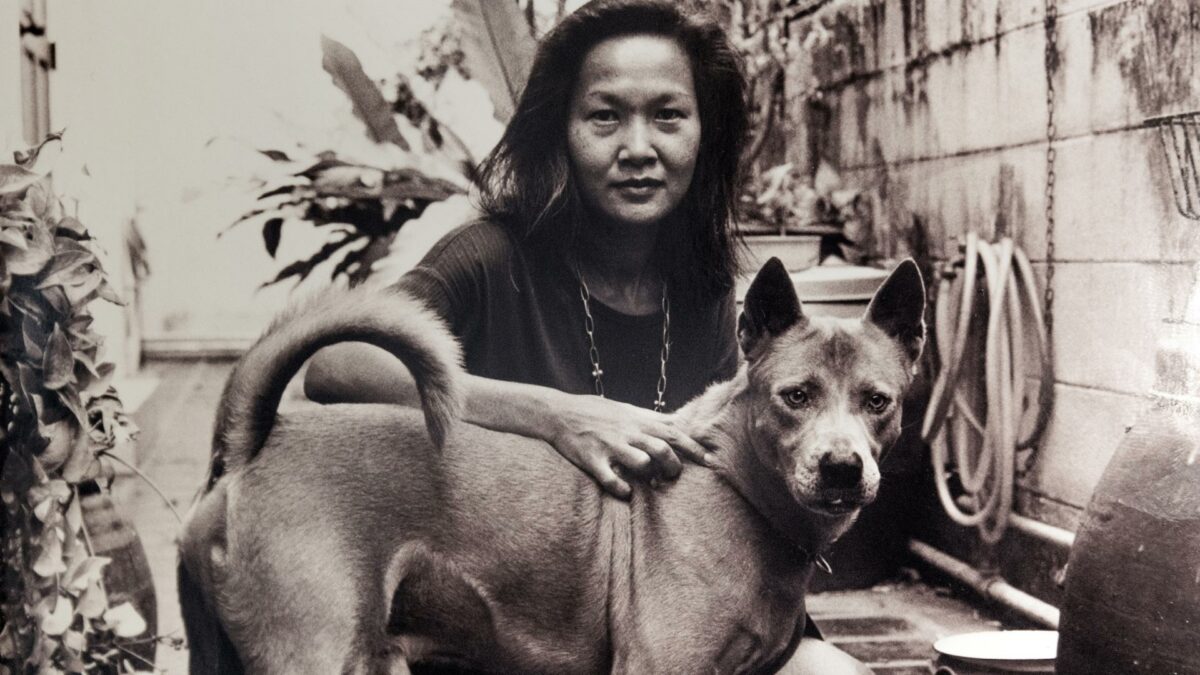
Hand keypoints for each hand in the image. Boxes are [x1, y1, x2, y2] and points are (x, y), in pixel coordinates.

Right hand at [545, 392, 713, 498]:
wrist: (558, 412)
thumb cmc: (596, 411)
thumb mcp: (626, 409)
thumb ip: (651, 417)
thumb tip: (678, 421)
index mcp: (637, 420)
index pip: (673, 432)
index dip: (694, 447)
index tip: (710, 461)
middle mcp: (627, 432)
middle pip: (662, 449)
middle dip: (673, 466)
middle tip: (672, 476)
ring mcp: (609, 446)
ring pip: (641, 462)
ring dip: (650, 476)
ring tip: (652, 485)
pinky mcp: (591, 459)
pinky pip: (611, 479)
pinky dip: (622, 489)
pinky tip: (626, 492)